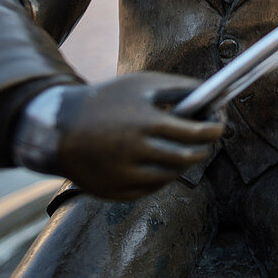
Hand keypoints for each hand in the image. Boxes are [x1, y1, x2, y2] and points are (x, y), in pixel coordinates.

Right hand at [54, 73, 224, 199]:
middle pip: (187, 158)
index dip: (215, 130)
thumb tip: (211, 95)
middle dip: (203, 149)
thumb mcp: (142, 84)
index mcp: (146, 123)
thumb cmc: (106, 100)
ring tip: (181, 148)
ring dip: (181, 163)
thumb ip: (179, 88)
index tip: (220, 125)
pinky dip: (159, 177)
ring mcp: (124, 176)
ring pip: (170, 176)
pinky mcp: (114, 192)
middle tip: (206, 140)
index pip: (196, 133)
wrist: (56, 129)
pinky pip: (150, 189)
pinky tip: (157, 161)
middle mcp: (136, 152)